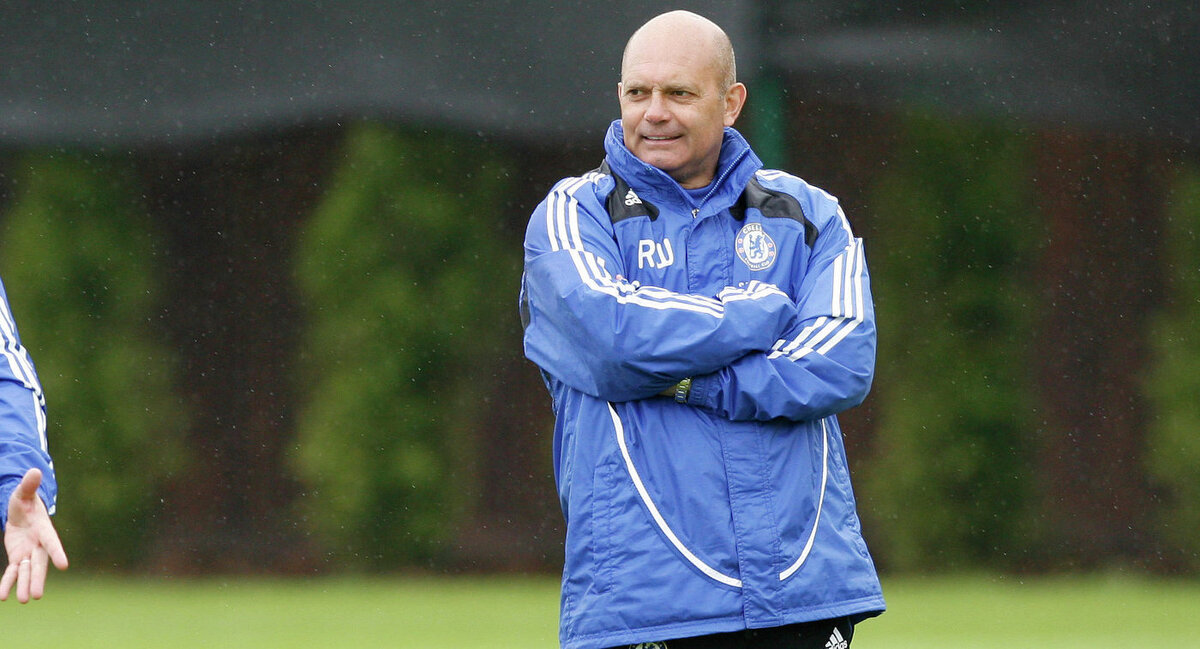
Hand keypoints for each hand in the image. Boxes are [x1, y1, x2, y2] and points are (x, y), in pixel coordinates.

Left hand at [1, 468, 67, 602]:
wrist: (21, 512)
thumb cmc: (24, 500)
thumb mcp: (24, 492)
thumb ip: (29, 485)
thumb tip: (35, 471)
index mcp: (43, 529)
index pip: (51, 542)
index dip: (57, 553)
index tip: (64, 566)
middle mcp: (38, 544)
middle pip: (39, 564)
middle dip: (37, 579)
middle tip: (36, 595)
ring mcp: (28, 553)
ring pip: (28, 572)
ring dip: (25, 585)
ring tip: (25, 600)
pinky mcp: (18, 557)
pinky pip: (13, 572)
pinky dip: (8, 584)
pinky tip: (3, 597)